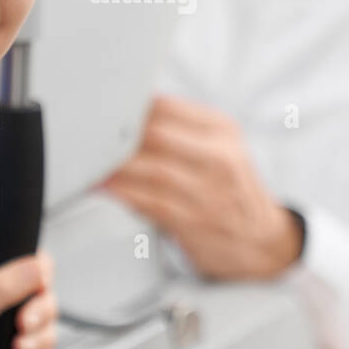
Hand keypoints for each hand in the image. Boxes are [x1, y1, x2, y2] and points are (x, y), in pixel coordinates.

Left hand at [100, 95, 302, 279]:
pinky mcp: (194, 222)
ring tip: (87, 161)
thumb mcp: (221, 147)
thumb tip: (127, 110)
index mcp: (222, 131)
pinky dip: (121, 193)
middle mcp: (220, 157)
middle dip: (117, 136)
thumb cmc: (231, 189)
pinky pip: (149, 202)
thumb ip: (182, 127)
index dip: (128, 107)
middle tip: (85, 134)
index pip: (166, 107)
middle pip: (156, 134)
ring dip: (113, 166)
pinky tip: (103, 187)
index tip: (100, 109)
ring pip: (150, 169)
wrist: (262, 241)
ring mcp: (208, 191)